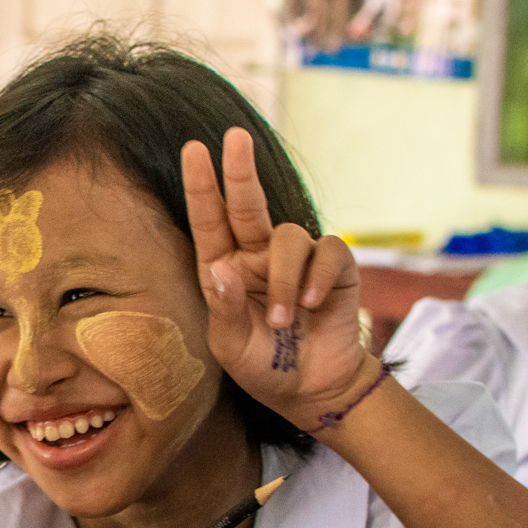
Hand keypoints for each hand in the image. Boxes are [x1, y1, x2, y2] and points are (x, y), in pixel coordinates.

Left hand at [182, 128, 375, 429]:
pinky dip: (316, 278)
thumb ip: (225, 310)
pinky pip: (327, 252)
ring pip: (289, 237)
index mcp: (225, 269)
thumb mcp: (231, 348)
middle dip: (241, 170)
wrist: (311, 390)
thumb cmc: (262, 367)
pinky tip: (312, 305)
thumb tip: (222, 268)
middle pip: (248, 204)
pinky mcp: (333, 268)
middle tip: (234, 137)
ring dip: (284, 279)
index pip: (210, 222)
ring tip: (282, 319)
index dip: (203, 186)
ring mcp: (296, 260)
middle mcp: (258, 256)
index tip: (194, 150)